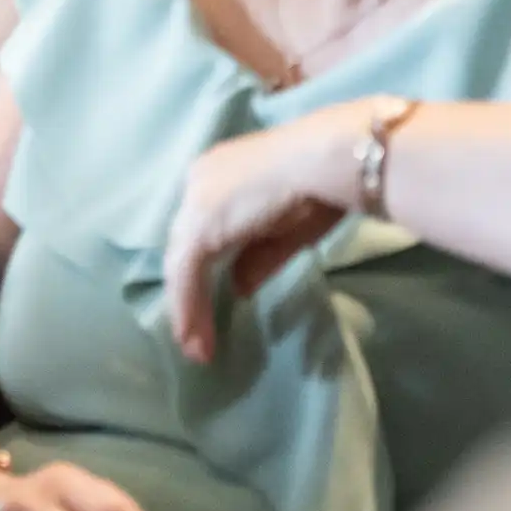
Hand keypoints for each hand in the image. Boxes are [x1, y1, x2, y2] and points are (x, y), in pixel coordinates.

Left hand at [164, 105, 366, 363]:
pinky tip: (194, 336)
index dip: (202, 267)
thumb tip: (238, 287)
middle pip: (184, 246)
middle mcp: (199, 183)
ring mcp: (196, 202)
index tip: (211, 300)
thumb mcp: (288, 229)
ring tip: (197, 349)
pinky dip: (189, 307)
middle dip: (189, 293)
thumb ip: (257, 257)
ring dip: (188, 309)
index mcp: (219, 175)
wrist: (329, 161)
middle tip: (196, 335)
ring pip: (181, 264)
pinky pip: (186, 274)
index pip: (201, 228)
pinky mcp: (200, 225)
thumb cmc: (322, 186)